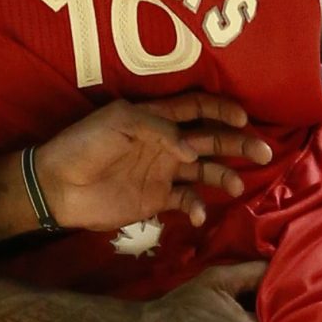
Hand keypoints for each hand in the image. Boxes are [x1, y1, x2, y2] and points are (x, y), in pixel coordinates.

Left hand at [31, 94, 272, 232]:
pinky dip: (197, 207)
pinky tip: (198, 213)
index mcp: (155, 117)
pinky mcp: (157, 198)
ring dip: (224, 175)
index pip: (196, 108)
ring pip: (205, 170)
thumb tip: (194, 150)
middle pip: (210, 139)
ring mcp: (163, 171)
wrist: (58, 186)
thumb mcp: (118, 123)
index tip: (243, 117)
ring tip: (236, 185)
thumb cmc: (84, 145)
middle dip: (237, 143)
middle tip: (263, 151)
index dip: (221, 110)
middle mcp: (166, 143)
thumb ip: (159, 130)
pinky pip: (187, 200)